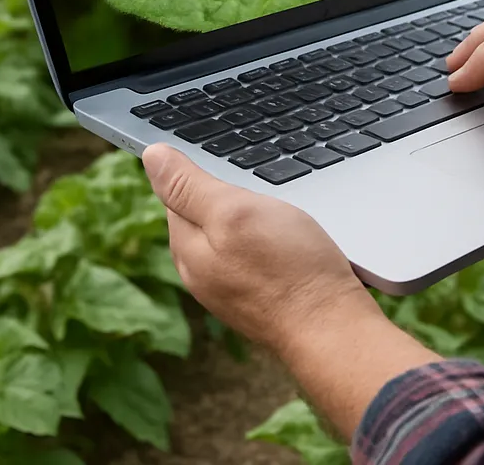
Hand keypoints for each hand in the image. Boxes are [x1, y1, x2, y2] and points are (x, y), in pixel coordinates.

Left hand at [143, 145, 439, 438]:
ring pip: (230, 233)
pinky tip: (289, 236)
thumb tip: (150, 155)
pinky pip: (253, 253)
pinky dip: (266, 237)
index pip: (176, 192)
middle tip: (256, 175)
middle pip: (202, 213)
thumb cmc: (288, 268)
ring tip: (277, 201)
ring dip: (248, 214)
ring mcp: (230, 288)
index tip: (225, 152)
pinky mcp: (260, 296)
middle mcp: (202, 273)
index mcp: (187, 248)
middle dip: (223, 190)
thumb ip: (190, 186)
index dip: (199, 166)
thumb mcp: (235, 213)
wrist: (333, 329)